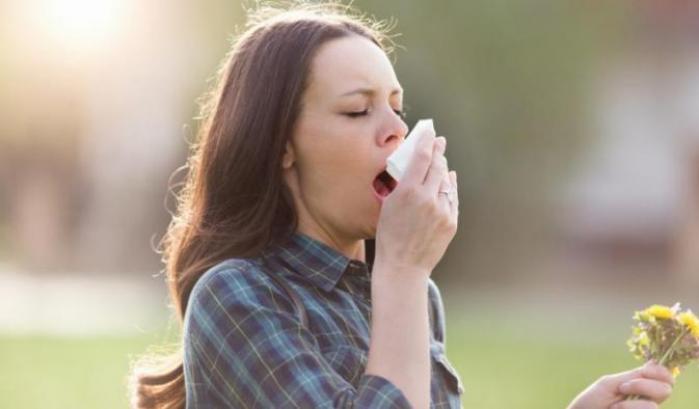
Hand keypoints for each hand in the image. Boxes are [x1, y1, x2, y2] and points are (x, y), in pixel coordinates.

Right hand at [374, 131, 458, 276]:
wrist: (403, 267)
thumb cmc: (389, 236)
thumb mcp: (388, 206)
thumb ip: (402, 185)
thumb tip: (415, 168)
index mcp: (407, 192)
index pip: (421, 157)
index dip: (427, 141)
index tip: (429, 132)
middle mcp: (427, 198)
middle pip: (437, 166)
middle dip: (438, 151)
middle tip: (439, 141)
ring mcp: (442, 211)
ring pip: (446, 181)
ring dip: (443, 169)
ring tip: (441, 160)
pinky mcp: (451, 222)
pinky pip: (452, 198)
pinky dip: (449, 187)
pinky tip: (448, 180)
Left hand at [567, 361, 673, 408]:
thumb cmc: (591, 402)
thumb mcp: (611, 384)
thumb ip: (633, 376)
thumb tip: (654, 363)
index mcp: (639, 386)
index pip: (664, 377)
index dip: (660, 372)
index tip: (645, 371)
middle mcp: (645, 400)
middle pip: (666, 389)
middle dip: (644, 385)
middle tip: (622, 388)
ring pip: (654, 405)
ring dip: (631, 402)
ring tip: (614, 406)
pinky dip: (630, 408)